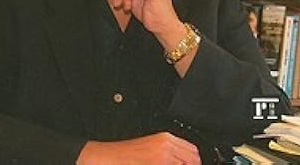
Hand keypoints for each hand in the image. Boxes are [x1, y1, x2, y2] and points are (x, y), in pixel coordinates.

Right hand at [77, 132, 199, 164]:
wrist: (105, 158)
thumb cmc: (124, 156)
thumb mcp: (149, 149)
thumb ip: (167, 154)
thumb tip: (182, 161)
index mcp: (165, 138)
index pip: (192, 151)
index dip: (193, 162)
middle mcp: (166, 146)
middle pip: (193, 159)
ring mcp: (162, 157)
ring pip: (186, 164)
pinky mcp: (156, 164)